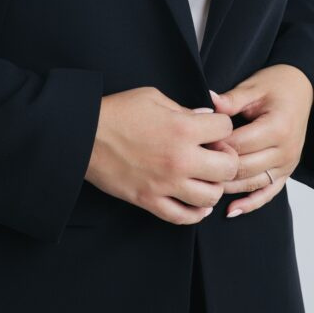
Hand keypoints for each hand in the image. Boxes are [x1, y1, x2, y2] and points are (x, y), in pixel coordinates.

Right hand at [85, 86, 239, 224]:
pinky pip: (184, 217)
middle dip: (227, 158)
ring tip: (205, 177)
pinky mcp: (151, 200)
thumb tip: (205, 117)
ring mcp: (166, 183)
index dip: (222, 125)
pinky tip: (197, 203)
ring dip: (213, 186)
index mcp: (183, 128)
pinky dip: (196, 213)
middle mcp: (180, 159)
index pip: (225, 128)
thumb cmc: (118, 111)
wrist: (85, 134)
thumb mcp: (153, 97)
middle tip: (216, 153)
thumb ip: (183, 109)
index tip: (213, 127)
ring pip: (211, 196)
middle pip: (228, 167)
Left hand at [206, 64, 313, 218]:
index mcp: (277, 128)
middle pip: (244, 167)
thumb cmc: (276, 86)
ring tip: (203, 186)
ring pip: (252, 183)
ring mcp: (288, 165)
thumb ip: (231, 99)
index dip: (216, 145)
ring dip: (228, 187)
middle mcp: (285, 150)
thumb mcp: (253, 87)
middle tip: (193, 164)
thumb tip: (208, 102)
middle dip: (218, 167)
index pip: (239, 144)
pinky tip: (231, 211)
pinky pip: (268, 193)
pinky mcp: (287, 172)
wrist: (302, 90)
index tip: (195, 143)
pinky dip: (250, 203)